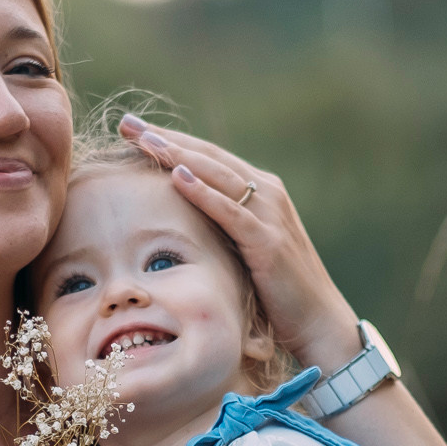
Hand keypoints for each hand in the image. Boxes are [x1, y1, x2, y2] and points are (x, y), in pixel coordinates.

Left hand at [118, 112, 363, 371]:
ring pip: (218, 175)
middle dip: (166, 138)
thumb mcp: (247, 249)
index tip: (133, 129)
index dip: (171, 140)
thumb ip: (224, 227)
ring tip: (144, 140)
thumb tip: (183, 221)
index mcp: (262, 192)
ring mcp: (270, 215)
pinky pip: (230, 211)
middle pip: (209, 156)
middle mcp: (268, 194)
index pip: (209, 157)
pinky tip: (177, 177)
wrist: (319, 322)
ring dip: (179, 156)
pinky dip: (204, 192)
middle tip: (127, 123)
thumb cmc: (279, 292)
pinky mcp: (268, 242)